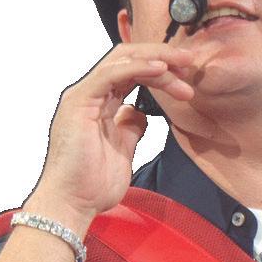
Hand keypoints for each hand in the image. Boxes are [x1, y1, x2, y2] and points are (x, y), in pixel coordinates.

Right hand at [33, 39, 215, 221]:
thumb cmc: (91, 184)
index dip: (159, 69)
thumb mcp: (122, 149)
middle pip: (127, 59)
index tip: (185, 76)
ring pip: (121, 60)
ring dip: (155, 60)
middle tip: (190, 62)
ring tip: (183, 65)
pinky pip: (111, 74)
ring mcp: (83, 96)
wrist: (71, 204)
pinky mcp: (79, 102)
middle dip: (161, 56)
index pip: (130, 72)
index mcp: (99, 103)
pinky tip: (161, 69)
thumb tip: (141, 114)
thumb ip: (130, 128)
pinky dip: (137, 68)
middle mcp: (90, 94)